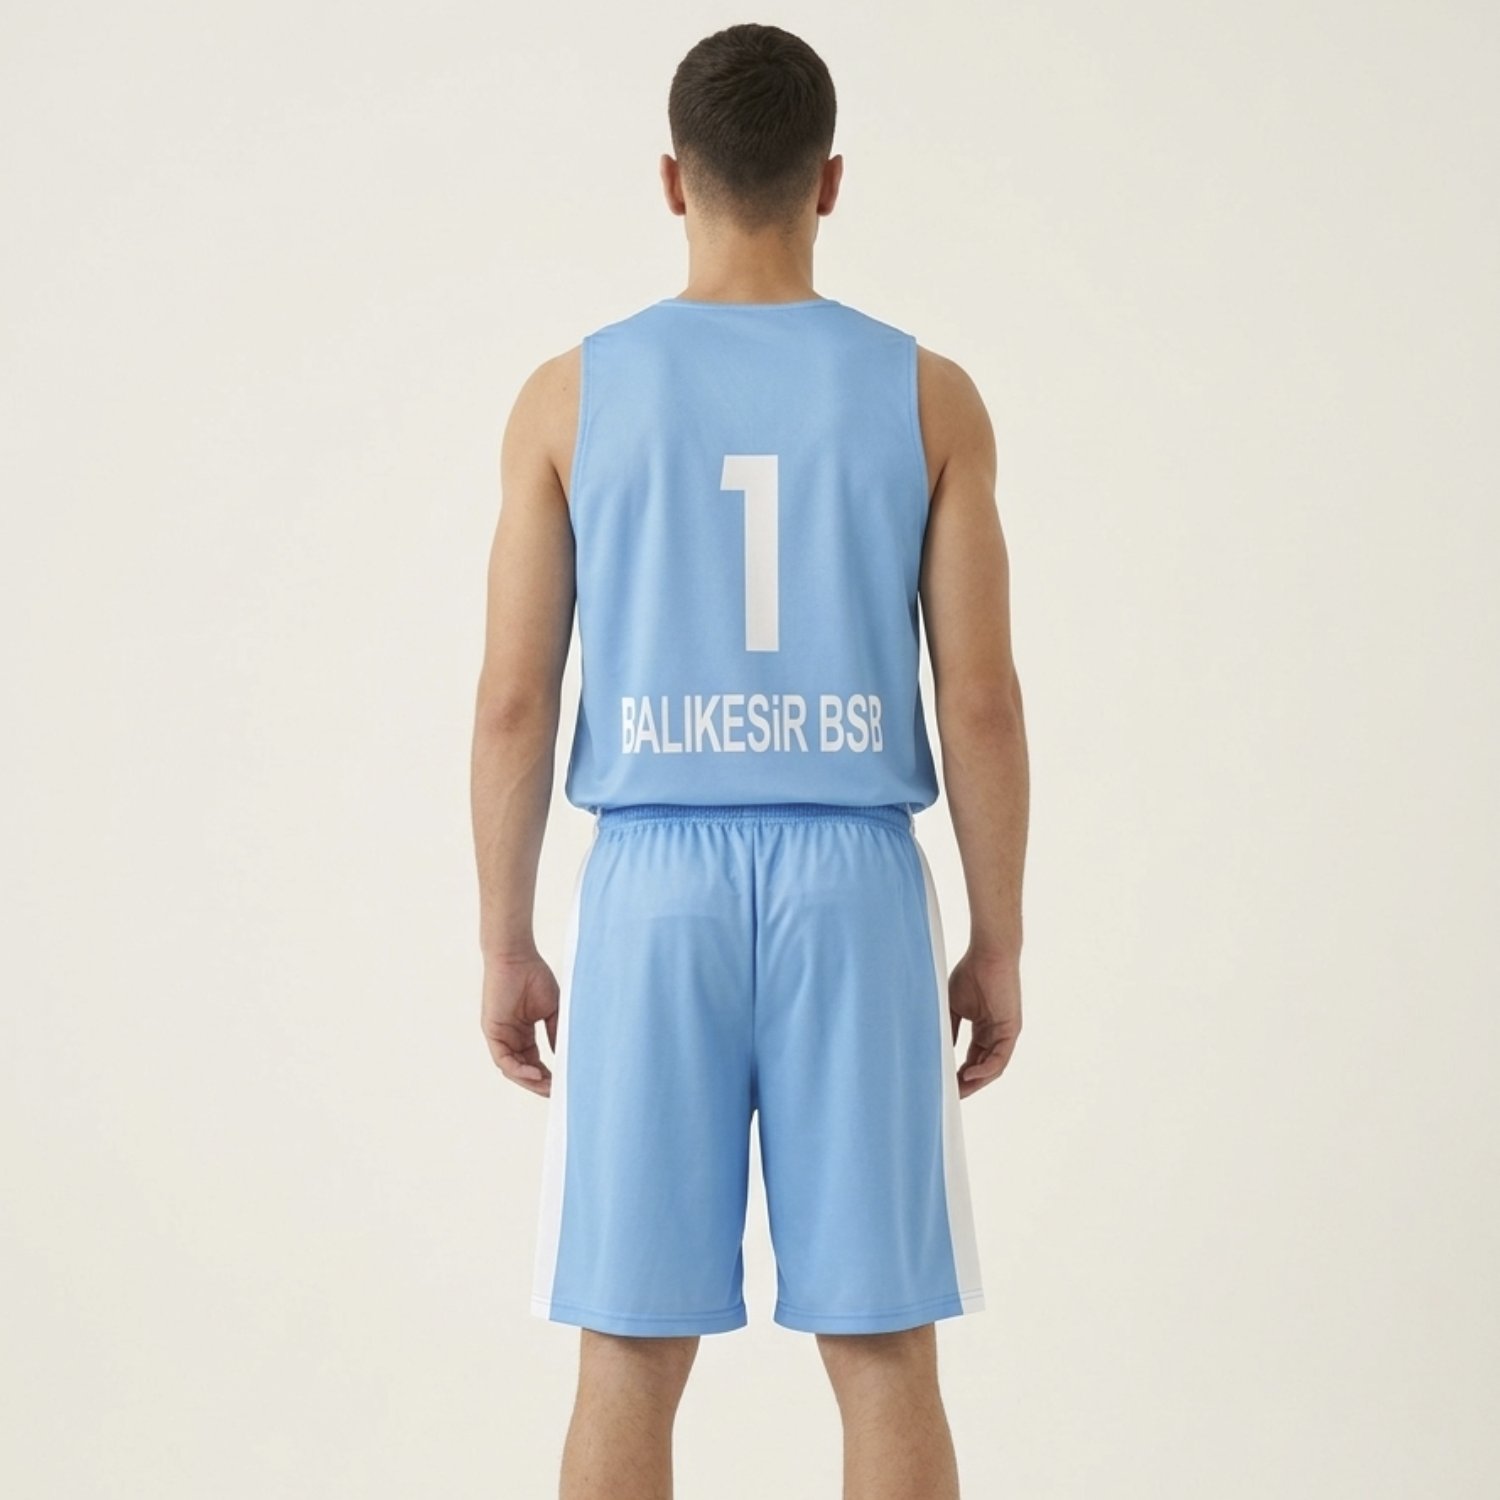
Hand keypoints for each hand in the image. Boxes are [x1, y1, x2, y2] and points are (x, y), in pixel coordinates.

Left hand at [481, 951, 560, 1096]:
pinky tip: (535, 1073)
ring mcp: (500, 1036)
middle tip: (558, 1094)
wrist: (517, 957)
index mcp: (524, 1034)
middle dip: (540, 1084)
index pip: (535, 1063)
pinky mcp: (492, 1032)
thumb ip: (556, 1034)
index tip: (564, 1086)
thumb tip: (565, 1058)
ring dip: (530, 1081)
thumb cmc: (534, 977)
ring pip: (513, 1069)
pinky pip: (503, 1059)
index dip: (548, 1076)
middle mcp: (511, 1038)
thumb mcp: (552, 1011)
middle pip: (524, 1071)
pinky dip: (519, 1069)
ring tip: (549, 1088)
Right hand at [947, 946, 1020, 1098]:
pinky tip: (969, 1074)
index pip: (973, 1059)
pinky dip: (985, 1069)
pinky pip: (1000, 1057)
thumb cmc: (971, 974)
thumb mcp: (953, 1006)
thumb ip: (950, 1028)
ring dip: (976, 1081)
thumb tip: (943, 1050)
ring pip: (993, 1067)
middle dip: (967, 1084)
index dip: (959, 1073)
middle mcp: (996, 1034)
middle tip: (950, 1096)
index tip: (944, 1085)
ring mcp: (1005, 1033)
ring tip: (958, 1090)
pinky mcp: (1012, 1029)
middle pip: (983, 1068)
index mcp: (984, 1029)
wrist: (988, 955)